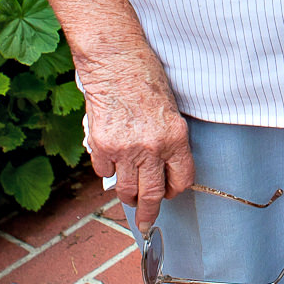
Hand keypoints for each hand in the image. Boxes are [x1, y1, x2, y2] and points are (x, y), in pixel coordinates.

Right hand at [79, 53, 192, 233]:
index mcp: (175, 137)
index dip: (175, 189)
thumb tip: (161, 168)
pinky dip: (107, 171)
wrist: (115, 60)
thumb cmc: (146, 77)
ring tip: (129, 196)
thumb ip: (167, 141)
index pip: (182, 179)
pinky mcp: (102, 146)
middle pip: (152, 194)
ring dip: (128, 196)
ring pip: (126, 189)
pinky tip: (111, 161)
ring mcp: (125, 149)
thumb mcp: (170, 110)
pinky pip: (104, 172)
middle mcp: (152, 147)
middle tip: (148, 223)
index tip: (170, 192)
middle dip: (150, 213)